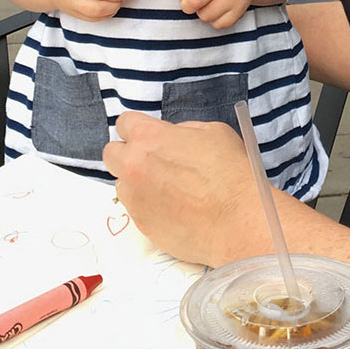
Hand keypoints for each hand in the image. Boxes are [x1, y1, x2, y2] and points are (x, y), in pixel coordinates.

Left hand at [105, 112, 259, 265]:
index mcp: (149, 137)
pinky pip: (136, 209)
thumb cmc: (231, 173)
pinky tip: (175, 208)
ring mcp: (135, 198)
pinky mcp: (141, 225)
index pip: (124, 123)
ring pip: (122, 184)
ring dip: (138, 182)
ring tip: (168, 189)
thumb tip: (174, 139)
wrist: (238, 220)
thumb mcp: (213, 132)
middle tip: (153, 160)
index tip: (150, 136)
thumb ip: (184, 131)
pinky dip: (150, 206)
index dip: (139, 128)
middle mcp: (134, 166)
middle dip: (128, 153)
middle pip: (111, 153)